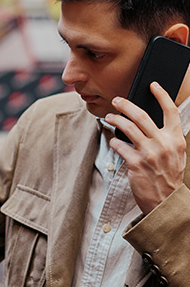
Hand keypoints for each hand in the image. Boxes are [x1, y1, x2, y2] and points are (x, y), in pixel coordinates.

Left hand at [105, 81, 186, 213]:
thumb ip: (166, 138)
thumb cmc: (168, 176)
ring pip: (128, 128)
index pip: (171, 111)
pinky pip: (120, 146)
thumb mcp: (175, 154)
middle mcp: (164, 144)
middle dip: (126, 105)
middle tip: (116, 101)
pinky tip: (113, 140)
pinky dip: (114, 141)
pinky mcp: (136, 163)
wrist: (165, 201)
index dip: (162, 95)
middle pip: (142, 116)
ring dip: (116, 120)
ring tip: (109, 117)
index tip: (152, 85)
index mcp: (176, 139)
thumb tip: (148, 122)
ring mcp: (149, 153)